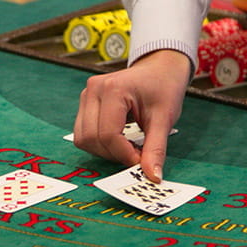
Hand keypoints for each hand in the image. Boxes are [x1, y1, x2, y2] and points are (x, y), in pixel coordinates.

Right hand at [73, 50, 189, 182]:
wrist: (159, 69)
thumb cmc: (163, 88)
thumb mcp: (164, 119)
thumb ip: (156, 149)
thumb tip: (153, 177)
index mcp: (114, 89)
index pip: (109, 134)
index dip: (124, 154)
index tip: (142, 161)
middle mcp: (93, 90)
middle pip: (91, 138)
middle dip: (113, 154)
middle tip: (136, 155)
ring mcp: (86, 95)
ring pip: (83, 138)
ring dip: (104, 151)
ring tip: (127, 146)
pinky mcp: (84, 103)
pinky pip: (83, 133)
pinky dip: (99, 144)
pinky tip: (118, 140)